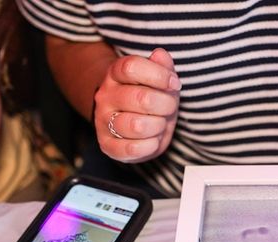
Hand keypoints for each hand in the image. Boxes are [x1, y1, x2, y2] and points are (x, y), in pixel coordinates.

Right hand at [93, 48, 180, 162]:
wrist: (132, 120)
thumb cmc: (151, 96)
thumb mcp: (160, 79)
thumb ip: (162, 66)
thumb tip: (160, 55)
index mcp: (115, 74)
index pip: (132, 67)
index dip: (159, 75)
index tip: (173, 83)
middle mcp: (105, 96)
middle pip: (141, 98)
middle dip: (166, 105)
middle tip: (168, 107)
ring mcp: (103, 121)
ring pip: (137, 126)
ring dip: (158, 126)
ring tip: (159, 124)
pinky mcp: (107, 145)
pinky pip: (132, 149)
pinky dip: (150, 146)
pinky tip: (151, 139)